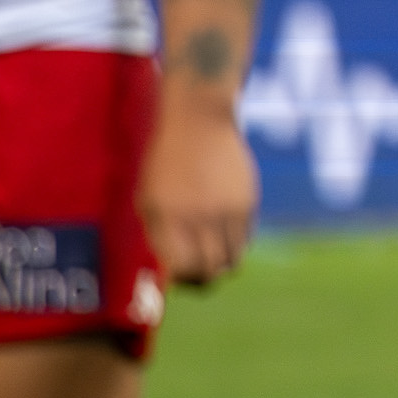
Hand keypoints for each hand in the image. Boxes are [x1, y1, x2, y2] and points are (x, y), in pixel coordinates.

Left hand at [138, 100, 257, 285]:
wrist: (199, 119)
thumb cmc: (166, 161)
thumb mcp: (150, 197)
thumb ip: (161, 234)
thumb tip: (175, 271)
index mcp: (168, 217)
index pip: (182, 268)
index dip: (182, 278)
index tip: (179, 274)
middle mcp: (199, 216)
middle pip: (211, 270)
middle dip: (203, 279)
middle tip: (197, 272)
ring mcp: (227, 209)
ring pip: (232, 260)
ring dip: (222, 263)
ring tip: (212, 252)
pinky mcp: (247, 201)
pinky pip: (245, 238)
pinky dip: (235, 242)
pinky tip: (222, 226)